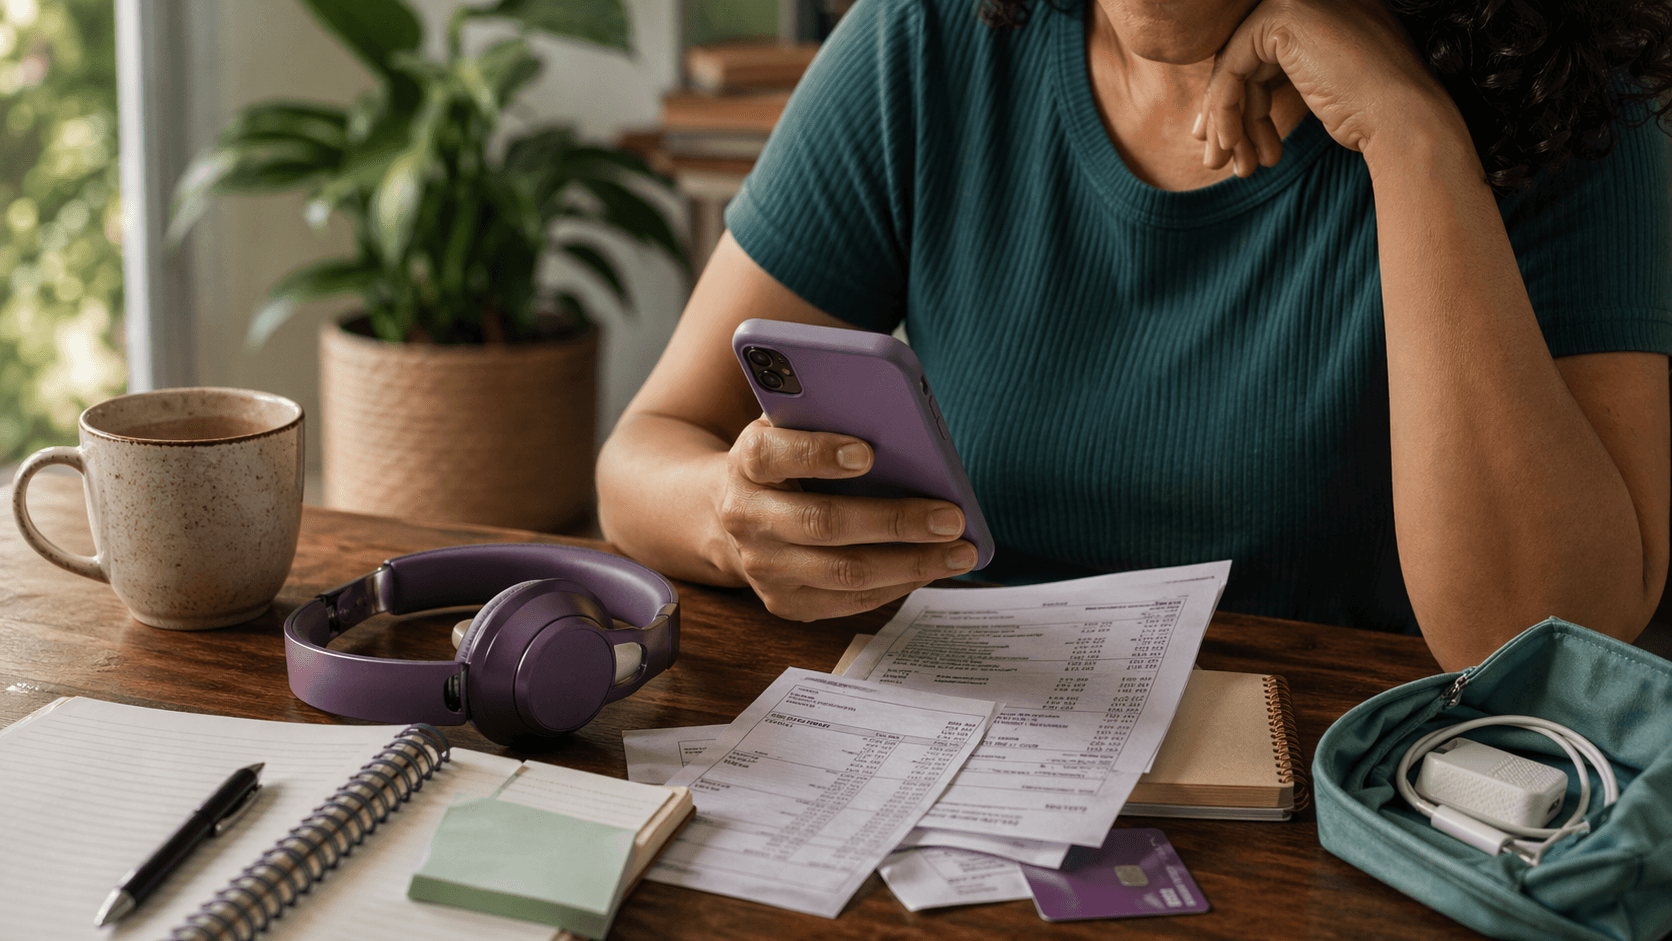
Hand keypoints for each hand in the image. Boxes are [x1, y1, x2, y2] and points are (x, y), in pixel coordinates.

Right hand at [716, 417, 978, 619]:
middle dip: (895, 521)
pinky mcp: (785, 603)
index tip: (867, 452)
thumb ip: (826, 418)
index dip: (817, 454)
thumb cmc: (786, 460)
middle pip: (823, 523)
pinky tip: (932, 568)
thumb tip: (896, 421)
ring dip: (911, 564)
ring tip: (960, 551)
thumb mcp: (792, 428)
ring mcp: (763, 567)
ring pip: (844, 572)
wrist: (734, 516)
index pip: (771, 456)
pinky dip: (898, 585)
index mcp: (746, 463)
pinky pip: (849, 601)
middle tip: (952, 517)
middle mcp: (747, 518)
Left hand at [1191, 0, 1463, 175]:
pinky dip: (1224, 110)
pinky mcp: (1282, 18)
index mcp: (1325, 12)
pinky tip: (1230, 145)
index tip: (1234, 146)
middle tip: (1221, 160)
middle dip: (1230, 116)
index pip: (1265, 57)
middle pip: (1246, 62)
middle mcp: (1309, 0)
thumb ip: (1288, 78)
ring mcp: (1295, 2)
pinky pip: (1232, 69)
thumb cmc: (1373, 116)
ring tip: (1230, 166)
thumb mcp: (1321, 90)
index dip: (1244, 104)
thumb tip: (1236, 102)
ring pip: (1235, 69)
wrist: (1404, 117)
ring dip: (1226, 122)